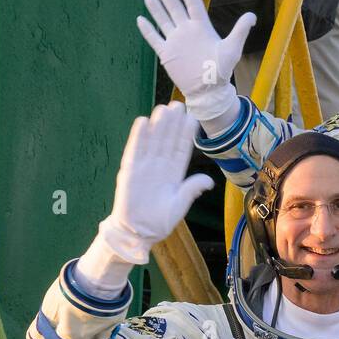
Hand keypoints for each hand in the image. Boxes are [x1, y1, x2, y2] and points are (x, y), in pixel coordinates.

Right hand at [76, 103, 214, 293]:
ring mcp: (144, 167)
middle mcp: (160, 167)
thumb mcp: (179, 206)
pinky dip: (138, 137)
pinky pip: (134, 151)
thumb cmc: (158, 222)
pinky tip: (142, 121)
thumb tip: (209, 180)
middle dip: (173, 124)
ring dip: (158, 125)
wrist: (137, 234)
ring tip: (163, 108)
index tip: (192, 119)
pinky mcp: (130, 171)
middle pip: (167, 141)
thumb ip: (191, 190)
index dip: (186, 135)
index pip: (181, 150)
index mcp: (174, 175)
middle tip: (178, 104)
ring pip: (152, 141)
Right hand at [136, 0, 254, 123]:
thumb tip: (252, 15)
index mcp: (201, 27)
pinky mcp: (167, 54)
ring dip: (156, 9)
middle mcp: (187, 31)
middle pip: (175, 9)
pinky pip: (154, 39)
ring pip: (163, 20)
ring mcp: (176, 42)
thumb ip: (240, 31)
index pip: (193, 4)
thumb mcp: (233, 49)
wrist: (209, 90)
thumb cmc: (222, 71)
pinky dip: (147, 30)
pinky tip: (141, 19)